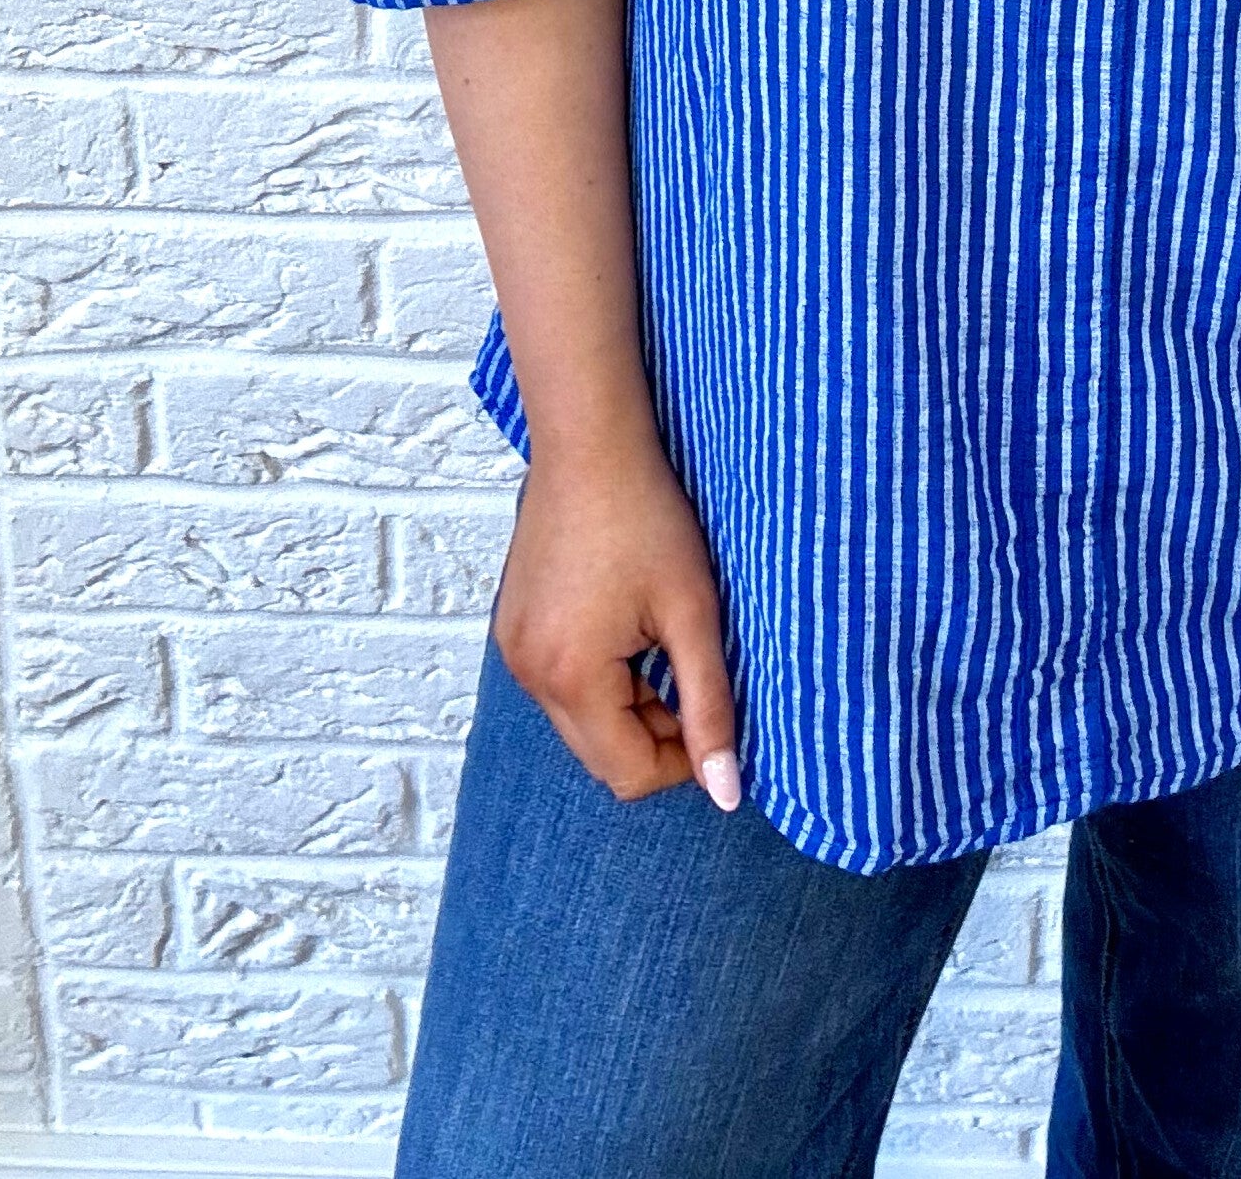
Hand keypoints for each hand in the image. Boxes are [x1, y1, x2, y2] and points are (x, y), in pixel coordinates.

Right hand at [490, 416, 742, 808]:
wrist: (589, 446)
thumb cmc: (647, 517)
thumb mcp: (693, 612)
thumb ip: (711, 706)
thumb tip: (728, 794)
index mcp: (571, 677)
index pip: (629, 775)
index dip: (684, 760)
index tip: (714, 710)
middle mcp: (529, 676)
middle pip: (601, 756)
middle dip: (655, 735)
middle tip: (691, 670)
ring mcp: (513, 653)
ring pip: (581, 723)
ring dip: (628, 705)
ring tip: (659, 638)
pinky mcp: (512, 630)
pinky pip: (560, 685)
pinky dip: (599, 678)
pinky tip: (625, 625)